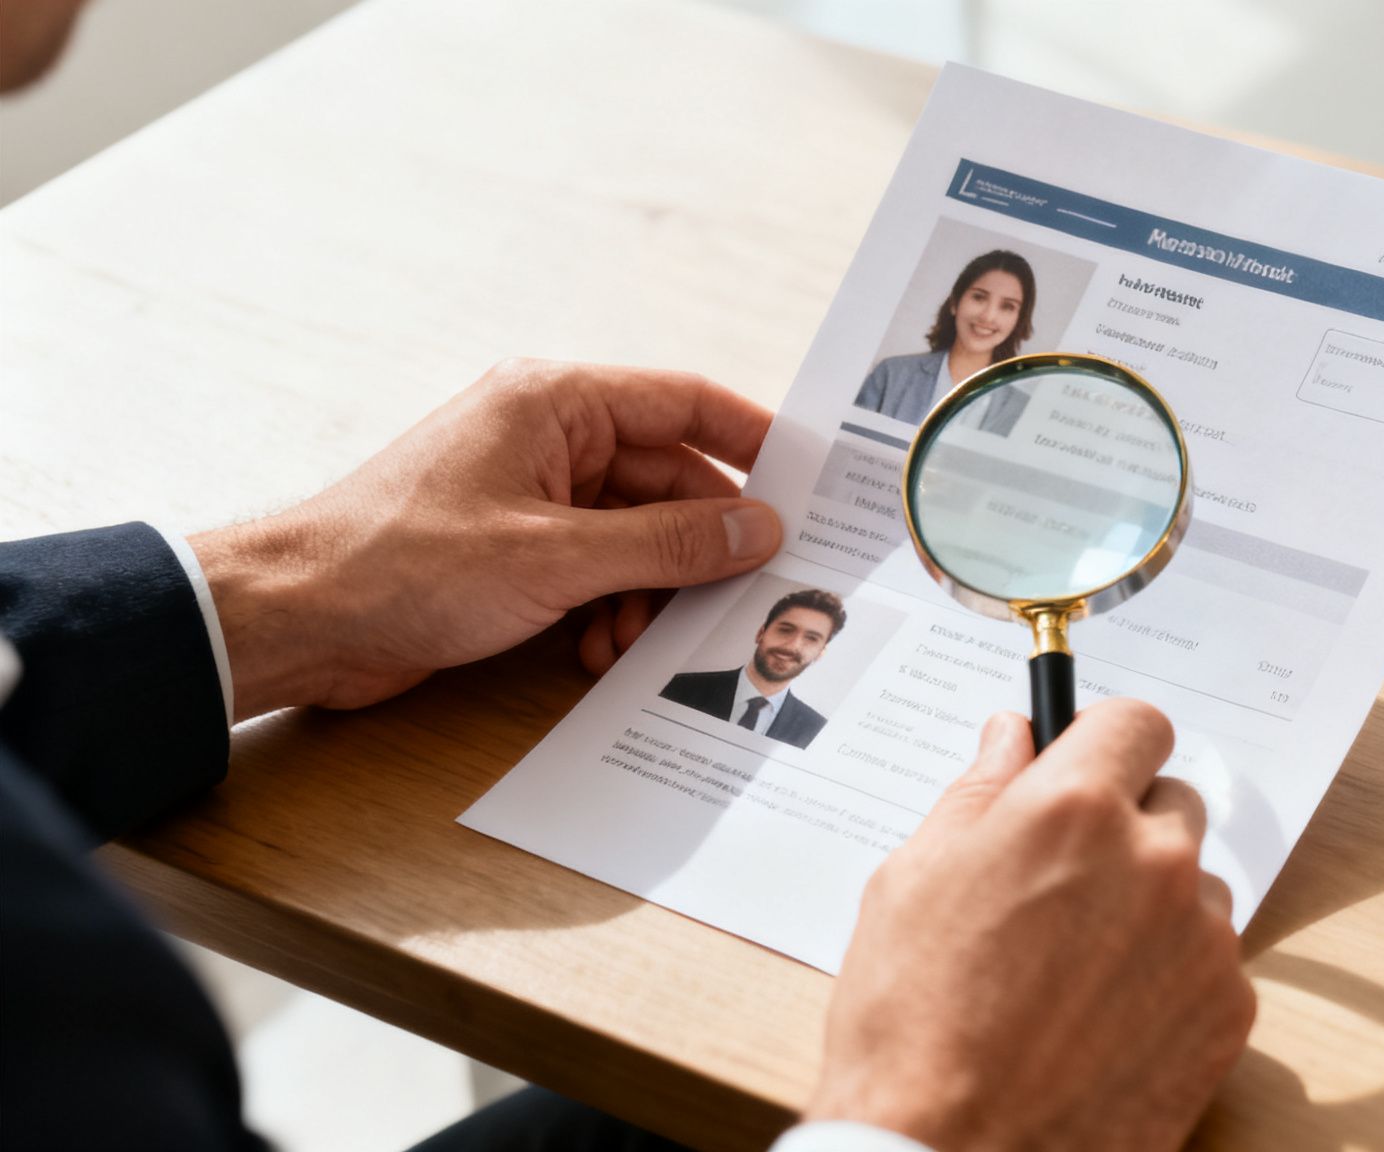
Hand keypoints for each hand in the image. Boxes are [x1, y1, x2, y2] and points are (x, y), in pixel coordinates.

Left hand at [191, 358, 780, 719]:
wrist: (298, 617)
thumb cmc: (403, 563)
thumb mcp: (555, 557)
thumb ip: (666, 543)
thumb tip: (757, 529)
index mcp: (557, 402)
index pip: (685, 402)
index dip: (754, 440)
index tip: (810, 484)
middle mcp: (550, 437)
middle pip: (668, 482)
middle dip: (694, 549)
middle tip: (734, 599)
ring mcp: (533, 494)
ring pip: (636, 536)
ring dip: (647, 593)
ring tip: (630, 639)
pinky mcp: (516, 547)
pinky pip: (598, 569)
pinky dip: (608, 610)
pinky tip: (593, 651)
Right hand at [808, 700, 1254, 1151]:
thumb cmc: (911, 1024)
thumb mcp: (913, 880)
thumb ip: (977, 792)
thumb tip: (1010, 736)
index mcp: (1072, 809)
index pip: (1137, 722)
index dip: (1105, 741)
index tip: (1087, 763)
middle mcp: (1154, 859)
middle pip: (1171, 801)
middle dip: (1125, 825)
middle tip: (1062, 883)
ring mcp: (1201, 938)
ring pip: (1192, 885)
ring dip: (1150, 903)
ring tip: (1074, 968)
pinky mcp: (1228, 1012)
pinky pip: (1211, 961)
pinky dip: (1170, 977)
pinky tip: (1103, 1019)